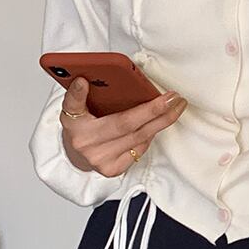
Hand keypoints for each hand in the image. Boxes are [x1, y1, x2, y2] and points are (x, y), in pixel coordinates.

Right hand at [59, 76, 187, 176]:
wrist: (79, 154)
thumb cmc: (85, 125)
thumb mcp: (79, 107)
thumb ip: (85, 94)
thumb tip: (90, 79)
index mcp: (72, 122)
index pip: (72, 105)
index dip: (77, 94)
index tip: (82, 81)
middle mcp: (84, 142)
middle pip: (124, 123)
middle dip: (154, 110)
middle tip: (173, 97)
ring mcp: (99, 158)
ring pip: (138, 137)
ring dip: (161, 121)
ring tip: (176, 106)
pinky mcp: (112, 169)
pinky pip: (140, 149)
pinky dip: (151, 134)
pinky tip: (159, 123)